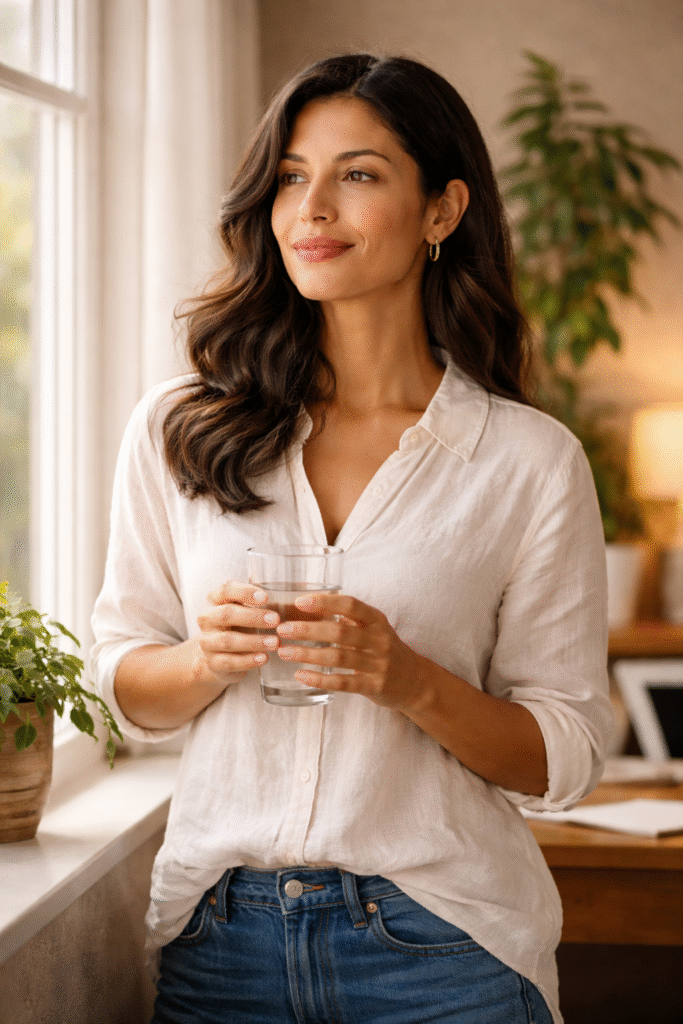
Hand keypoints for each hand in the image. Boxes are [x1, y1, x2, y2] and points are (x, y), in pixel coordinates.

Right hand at [194, 581, 280, 684]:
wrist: (218, 654)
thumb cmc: (237, 624)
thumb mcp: (242, 608)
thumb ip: (255, 600)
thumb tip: (285, 594)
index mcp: (214, 600)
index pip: (225, 590)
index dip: (245, 593)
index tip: (266, 597)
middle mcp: (207, 619)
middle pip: (226, 614)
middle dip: (253, 617)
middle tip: (276, 620)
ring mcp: (207, 642)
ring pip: (228, 640)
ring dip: (254, 641)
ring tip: (275, 642)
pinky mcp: (212, 662)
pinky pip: (229, 662)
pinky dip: (248, 660)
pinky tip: (264, 658)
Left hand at [275, 593, 426, 710]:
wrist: (415, 681)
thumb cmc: (385, 649)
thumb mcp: (374, 628)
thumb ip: (349, 618)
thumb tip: (309, 604)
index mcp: (377, 620)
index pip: (350, 604)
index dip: (324, 602)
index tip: (299, 602)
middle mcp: (379, 640)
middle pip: (339, 631)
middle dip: (308, 630)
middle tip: (282, 629)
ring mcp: (378, 664)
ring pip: (338, 656)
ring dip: (308, 654)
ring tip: (284, 652)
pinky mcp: (374, 686)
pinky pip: (342, 682)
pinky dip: (319, 678)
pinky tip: (300, 675)